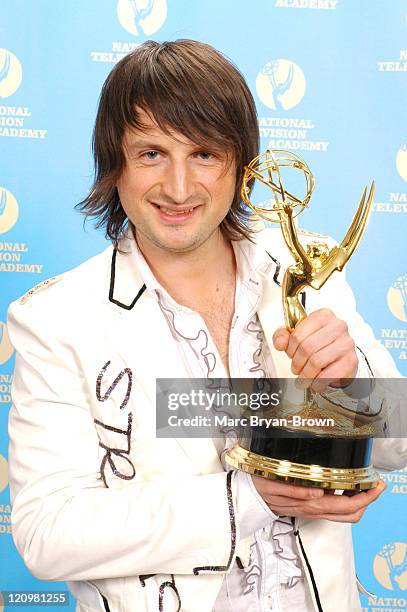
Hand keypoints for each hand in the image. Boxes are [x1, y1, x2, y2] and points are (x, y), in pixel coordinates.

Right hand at [251, 477, 385, 522]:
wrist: (249, 497)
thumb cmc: (261, 487)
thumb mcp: (274, 483)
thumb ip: (295, 490)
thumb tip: (317, 492)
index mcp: (310, 503)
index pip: (347, 505)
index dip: (366, 497)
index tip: (376, 485)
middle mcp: (315, 509)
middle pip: (351, 513)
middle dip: (368, 500)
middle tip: (376, 485)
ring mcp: (314, 510)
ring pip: (345, 515)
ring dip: (359, 502)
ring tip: (365, 486)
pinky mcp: (310, 508)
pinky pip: (335, 510)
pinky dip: (346, 500)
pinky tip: (345, 487)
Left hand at [273, 308, 357, 392]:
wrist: (339, 359)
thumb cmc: (318, 346)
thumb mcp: (298, 336)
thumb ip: (283, 336)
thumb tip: (280, 342)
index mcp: (323, 316)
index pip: (298, 334)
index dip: (290, 349)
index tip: (290, 354)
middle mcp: (338, 326)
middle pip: (307, 348)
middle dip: (297, 363)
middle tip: (296, 369)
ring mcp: (346, 343)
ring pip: (316, 361)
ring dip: (306, 375)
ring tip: (304, 378)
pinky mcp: (351, 361)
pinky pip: (328, 375)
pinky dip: (318, 383)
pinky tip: (315, 383)